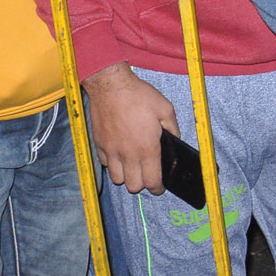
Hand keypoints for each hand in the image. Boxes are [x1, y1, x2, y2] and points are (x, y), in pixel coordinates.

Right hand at [84, 63, 178, 194]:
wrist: (111, 87)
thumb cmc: (139, 96)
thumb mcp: (165, 109)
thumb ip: (172, 128)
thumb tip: (174, 139)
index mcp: (147, 148)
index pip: (152, 181)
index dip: (157, 188)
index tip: (160, 187)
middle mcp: (128, 154)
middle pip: (133, 186)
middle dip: (142, 184)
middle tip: (147, 174)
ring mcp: (112, 151)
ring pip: (117, 179)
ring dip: (126, 176)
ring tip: (132, 165)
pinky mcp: (100, 145)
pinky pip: (106, 164)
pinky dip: (113, 164)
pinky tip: (119, 153)